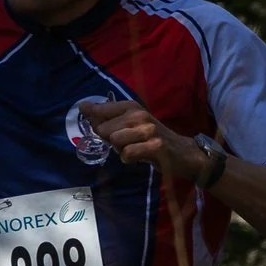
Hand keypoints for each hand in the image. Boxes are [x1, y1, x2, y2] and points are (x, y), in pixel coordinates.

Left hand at [80, 98, 208, 181]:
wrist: (182, 152)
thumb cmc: (150, 137)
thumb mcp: (129, 122)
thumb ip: (106, 116)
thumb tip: (82, 107)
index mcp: (132, 106)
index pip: (100, 109)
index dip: (95, 121)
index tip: (101, 128)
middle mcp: (140, 115)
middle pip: (104, 129)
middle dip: (110, 140)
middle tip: (126, 143)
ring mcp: (148, 130)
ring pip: (115, 141)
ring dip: (120, 150)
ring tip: (134, 149)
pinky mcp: (155, 146)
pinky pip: (127, 154)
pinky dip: (129, 159)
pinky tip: (139, 157)